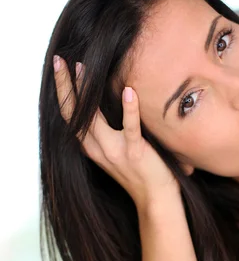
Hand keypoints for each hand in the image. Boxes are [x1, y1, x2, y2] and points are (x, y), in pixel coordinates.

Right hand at [53, 57, 178, 205]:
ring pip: (94, 119)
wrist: (156, 200)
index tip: (59, 68)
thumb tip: (110, 102)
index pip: (70, 117)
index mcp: (92, 148)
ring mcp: (115, 152)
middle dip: (65, 86)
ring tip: (83, 68)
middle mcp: (98, 150)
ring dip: (87, 92)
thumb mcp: (116, 151)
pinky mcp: (135, 153)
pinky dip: (130, 109)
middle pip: (75, 115)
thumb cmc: (141, 172)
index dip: (62, 93)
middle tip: (60, 60)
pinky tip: (128, 90)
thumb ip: (109, 132)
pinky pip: (131, 128)